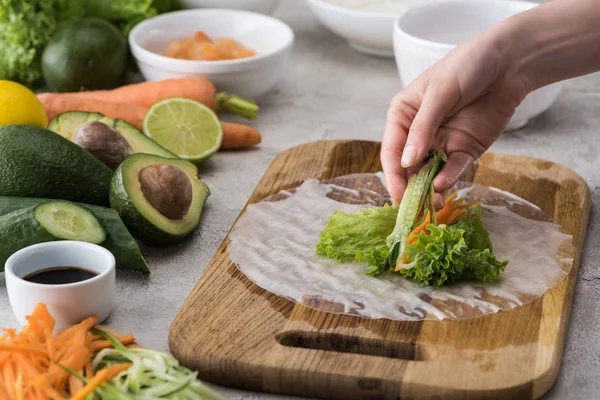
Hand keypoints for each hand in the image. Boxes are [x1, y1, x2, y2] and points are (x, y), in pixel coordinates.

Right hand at [381, 32, 531, 205]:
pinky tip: (444, 186)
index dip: (393, 173)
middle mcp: (419, 132)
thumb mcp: (440, 93)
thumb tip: (407, 161)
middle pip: (408, 166)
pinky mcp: (464, 150)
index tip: (398, 192)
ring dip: (428, 189)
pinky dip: (449, 178)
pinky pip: (453, 169)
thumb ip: (423, 128)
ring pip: (429, 172)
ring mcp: (442, 142)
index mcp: (403, 115)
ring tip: (429, 205)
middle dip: (409, 187)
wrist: (509, 62)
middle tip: (411, 208)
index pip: (392, 150)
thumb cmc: (467, 66)